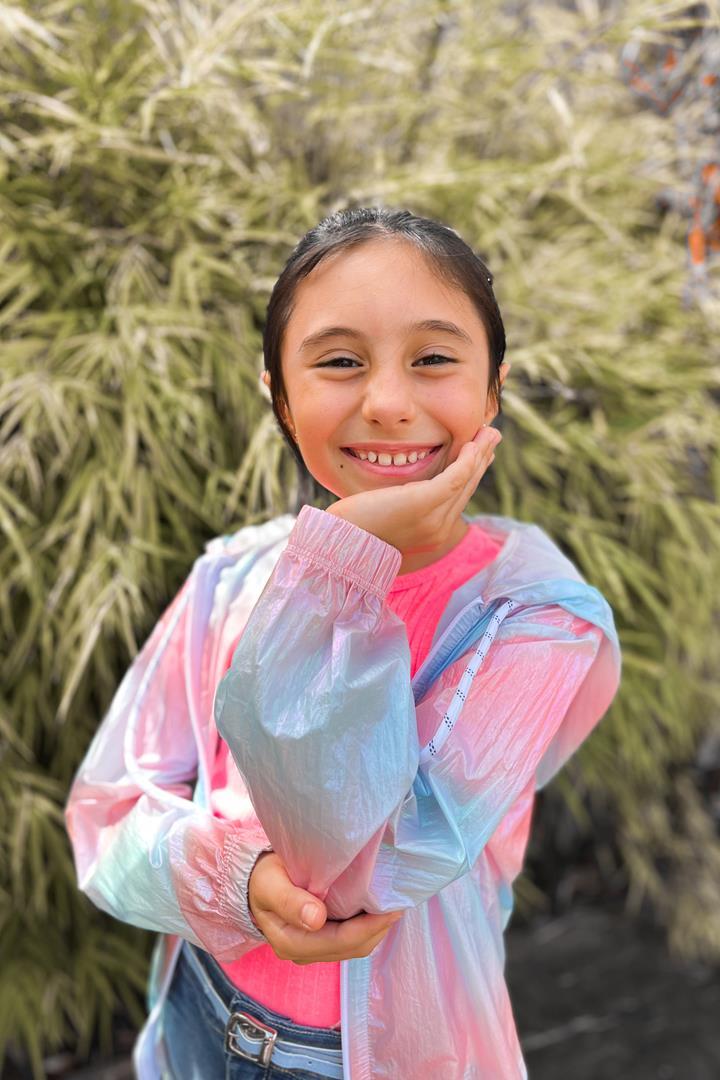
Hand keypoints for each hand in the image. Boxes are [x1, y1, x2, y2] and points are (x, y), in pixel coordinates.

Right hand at [248, 850, 403, 964]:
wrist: (252, 880)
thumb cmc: (262, 878)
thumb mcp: (270, 884)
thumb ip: (290, 901)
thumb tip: (316, 919)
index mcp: (291, 943)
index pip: (340, 941)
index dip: (369, 928)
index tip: (391, 908)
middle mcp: (303, 952)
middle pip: (350, 948)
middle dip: (377, 929)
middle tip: (399, 904)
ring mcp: (311, 948)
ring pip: (352, 947)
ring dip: (374, 930)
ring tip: (392, 906)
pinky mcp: (318, 939)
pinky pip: (347, 939)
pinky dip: (365, 927)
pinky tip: (375, 909)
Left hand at [327, 426, 501, 555]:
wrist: (341, 542)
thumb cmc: (355, 527)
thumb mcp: (387, 512)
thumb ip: (404, 501)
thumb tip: (410, 486)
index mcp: (432, 532)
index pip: (458, 497)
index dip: (472, 471)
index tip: (480, 452)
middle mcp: (439, 529)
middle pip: (467, 487)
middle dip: (482, 459)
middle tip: (492, 435)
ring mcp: (433, 519)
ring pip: (465, 480)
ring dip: (479, 453)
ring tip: (488, 432)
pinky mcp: (424, 504)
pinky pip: (454, 477)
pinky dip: (466, 459)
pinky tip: (472, 444)